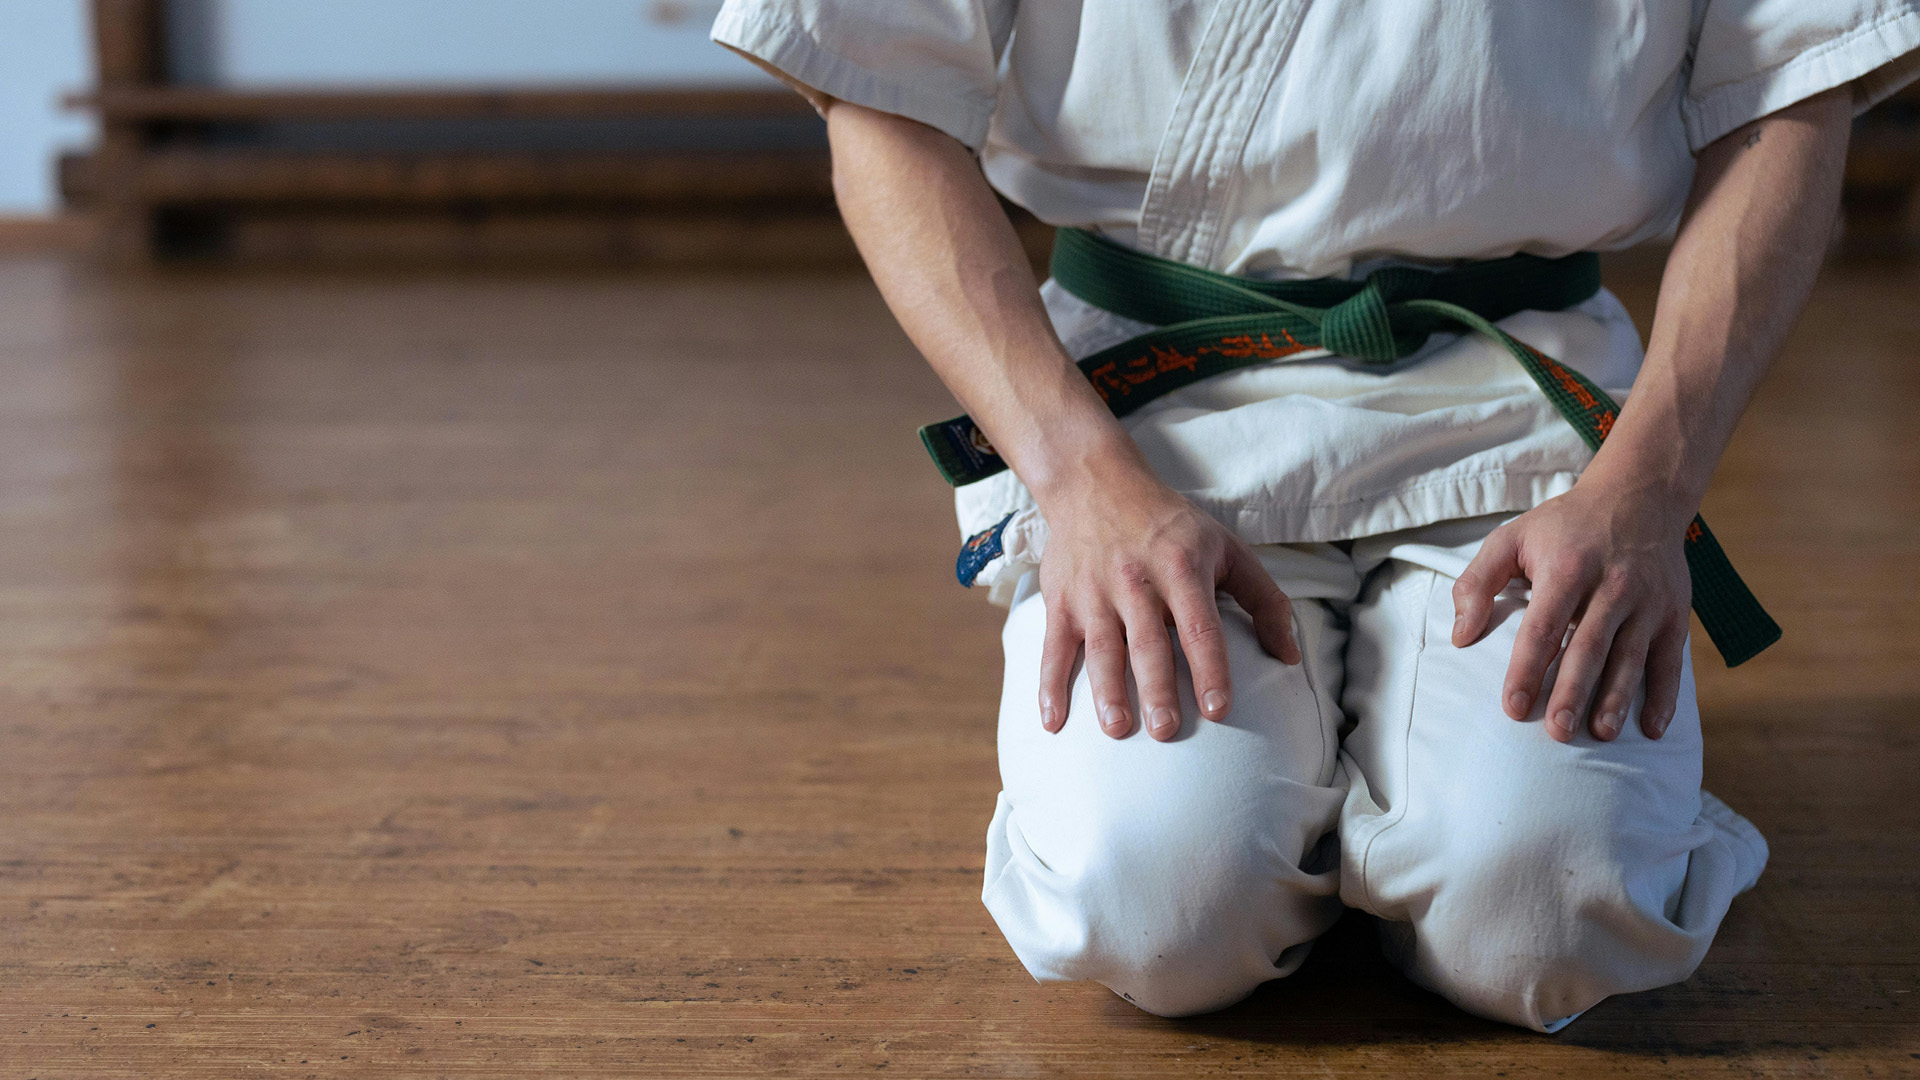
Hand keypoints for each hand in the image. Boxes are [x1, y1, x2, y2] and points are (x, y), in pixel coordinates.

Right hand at [1036, 460, 1299, 741]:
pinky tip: (1053, 722)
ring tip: (1117, 728)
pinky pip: (1053, 648)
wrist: (1095, 483)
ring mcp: (1094, 593)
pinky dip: (1049, 686)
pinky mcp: (1062, 602)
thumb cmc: (1171, 525)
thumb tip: (1289, 656)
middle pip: (1148, 642)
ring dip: (1107, 691)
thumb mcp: (1227, 548)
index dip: (1210, 668)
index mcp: (1182, 568)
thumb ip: (1265, 600)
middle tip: (1166, 730)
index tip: (1218, 708)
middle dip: (1157, 688)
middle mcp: (1136, 581)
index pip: (1200, 625)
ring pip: (1101, 649)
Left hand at [1449, 480, 1692, 741]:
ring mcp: (1647, 602)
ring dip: (1617, 699)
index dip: (1527, 668)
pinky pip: (1670, 660)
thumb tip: (1460, 636)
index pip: (1542, 627)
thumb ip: (1477, 582)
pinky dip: (1665, 696)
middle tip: (1558, 732)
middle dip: (1574, 693)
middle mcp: (1611, 586)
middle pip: (1589, 647)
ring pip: (1631, 658)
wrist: (1640, 495)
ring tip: (1600, 734)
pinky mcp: (1673, 613)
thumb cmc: (1566, 525)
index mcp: (1567, 569)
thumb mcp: (1512, 538)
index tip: (1513, 706)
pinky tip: (1652, 728)